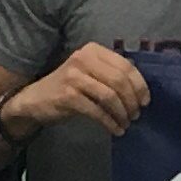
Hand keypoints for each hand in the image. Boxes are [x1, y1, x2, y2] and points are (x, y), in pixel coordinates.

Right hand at [3, 44, 149, 142]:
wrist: (35, 100)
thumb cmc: (68, 86)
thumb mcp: (89, 72)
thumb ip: (111, 74)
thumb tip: (140, 89)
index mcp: (93, 50)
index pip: (126, 65)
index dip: (140, 85)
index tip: (145, 101)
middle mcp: (83, 59)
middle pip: (120, 81)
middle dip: (132, 101)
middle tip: (136, 115)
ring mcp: (74, 76)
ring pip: (110, 96)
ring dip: (122, 113)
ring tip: (126, 123)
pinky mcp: (68, 96)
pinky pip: (97, 111)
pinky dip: (110, 122)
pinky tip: (115, 130)